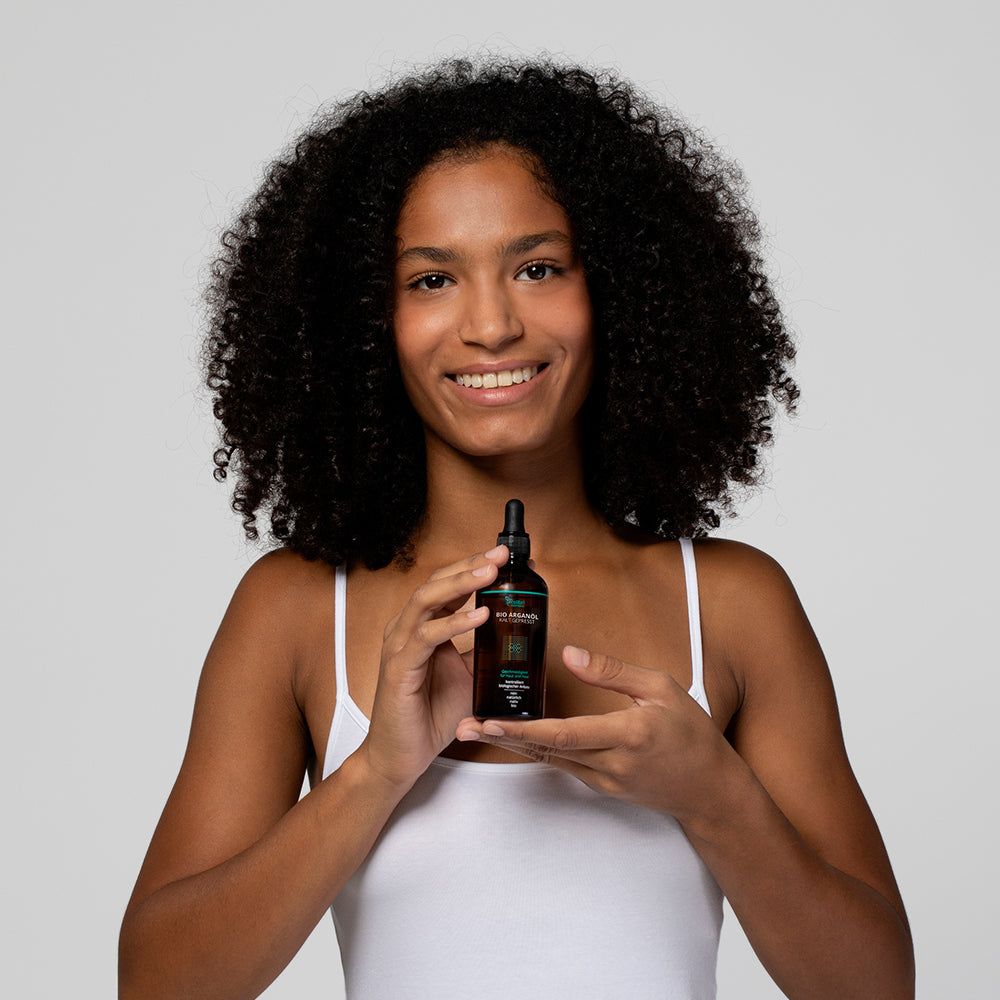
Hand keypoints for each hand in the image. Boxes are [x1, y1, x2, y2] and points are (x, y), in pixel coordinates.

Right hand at [362, 546, 508, 790]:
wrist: (402, 757)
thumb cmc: (431, 715)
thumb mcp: (469, 676)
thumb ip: (484, 651)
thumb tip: (517, 632)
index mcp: (422, 626)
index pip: (447, 584)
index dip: (474, 566)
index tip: (506, 557)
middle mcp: (407, 629)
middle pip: (437, 582)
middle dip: (470, 564)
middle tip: (500, 554)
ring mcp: (399, 646)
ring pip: (427, 599)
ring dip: (461, 583)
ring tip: (490, 572)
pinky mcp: (398, 668)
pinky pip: (426, 637)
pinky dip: (453, 623)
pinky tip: (479, 616)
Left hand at [456, 645, 734, 821]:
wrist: (710, 789)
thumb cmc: (691, 733)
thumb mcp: (661, 688)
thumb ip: (612, 671)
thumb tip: (569, 654)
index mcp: (628, 735)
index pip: (566, 734)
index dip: (525, 729)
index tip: (492, 720)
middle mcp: (611, 763)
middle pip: (546, 750)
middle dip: (502, 738)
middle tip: (464, 726)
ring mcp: (604, 780)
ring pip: (549, 760)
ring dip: (512, 744)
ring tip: (476, 728)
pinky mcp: (601, 786)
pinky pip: (562, 766)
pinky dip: (536, 750)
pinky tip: (515, 736)